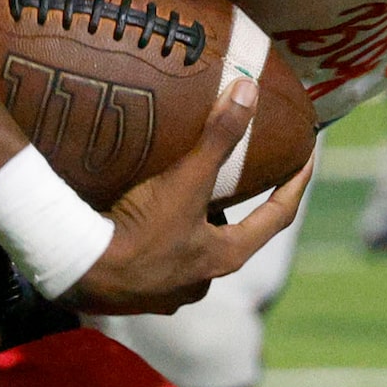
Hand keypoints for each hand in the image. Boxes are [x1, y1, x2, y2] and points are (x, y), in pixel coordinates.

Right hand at [68, 76, 315, 314]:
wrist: (80, 273)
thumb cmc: (139, 232)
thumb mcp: (185, 181)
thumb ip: (219, 137)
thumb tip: (249, 91)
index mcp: (225, 255)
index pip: (277, 216)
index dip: (295, 186)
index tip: (306, 161)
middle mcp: (202, 279)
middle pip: (230, 238)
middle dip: (229, 210)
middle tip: (226, 180)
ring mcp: (168, 292)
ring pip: (189, 254)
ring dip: (188, 229)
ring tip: (174, 198)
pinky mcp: (135, 294)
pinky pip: (152, 264)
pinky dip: (152, 243)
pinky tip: (135, 226)